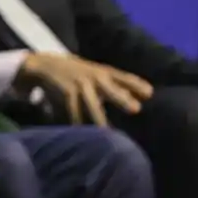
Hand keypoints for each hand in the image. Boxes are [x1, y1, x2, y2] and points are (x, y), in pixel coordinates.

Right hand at [16, 52, 152, 126]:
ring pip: (92, 105)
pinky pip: (74, 110)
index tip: (150, 94)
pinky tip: (82, 131)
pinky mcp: (67, 92)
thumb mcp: (98, 74)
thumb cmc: (80, 73)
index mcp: (105, 72)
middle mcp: (95, 77)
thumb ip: (118, 86)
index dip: (138, 85)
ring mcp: (80, 84)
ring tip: (107, 133)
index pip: (125, 78)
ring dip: (100, 119)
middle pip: (111, 89)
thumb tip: (143, 100)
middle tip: (135, 109)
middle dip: (122, 98)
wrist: (47, 65)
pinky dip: (78, 121)